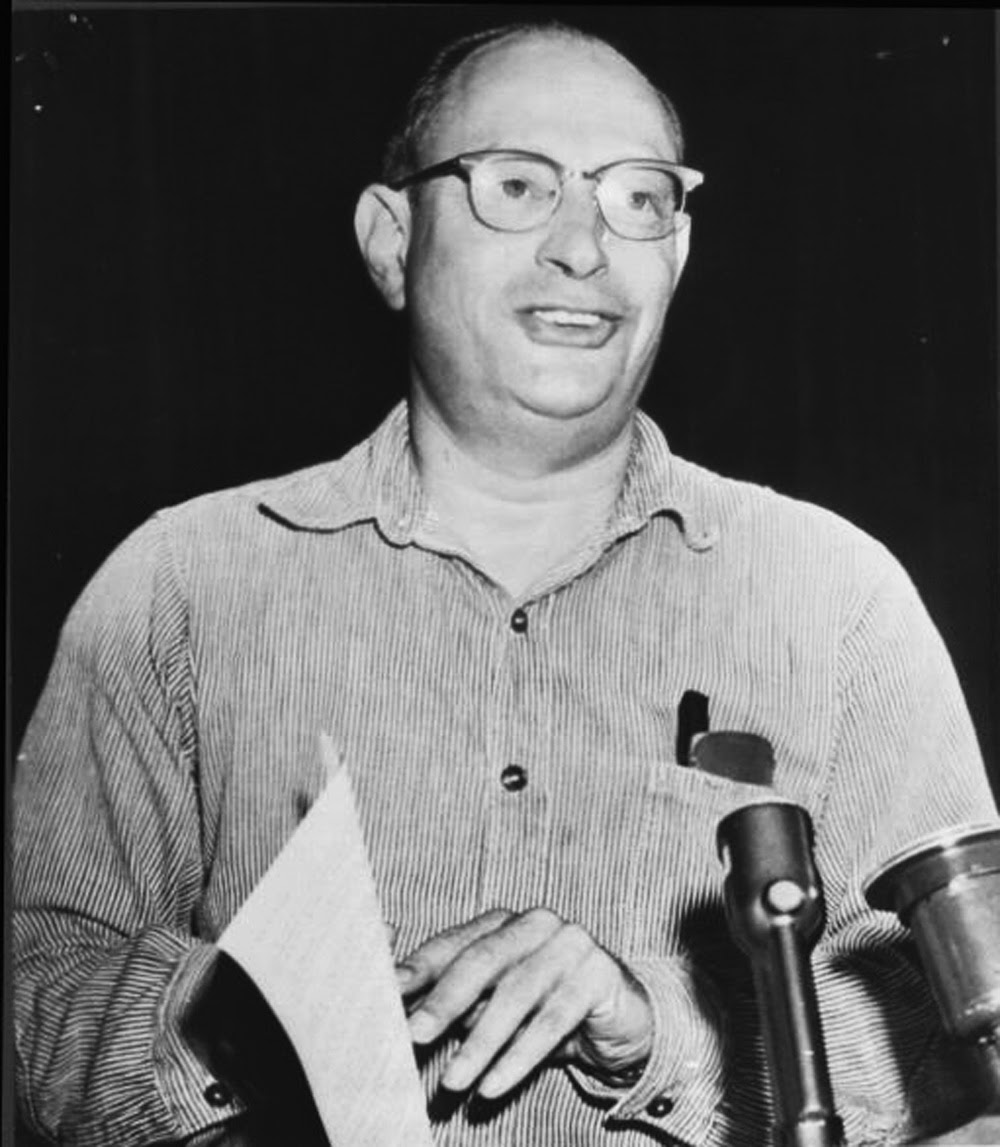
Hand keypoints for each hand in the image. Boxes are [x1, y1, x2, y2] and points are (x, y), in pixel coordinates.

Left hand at [396, 908, 652, 1098]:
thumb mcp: (492, 1004)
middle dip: (445, 1001)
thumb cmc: (541, 1010)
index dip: (418, 969)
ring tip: (454, 1081)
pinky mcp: (600, 973)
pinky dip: (520, 1056)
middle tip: (415, 1036)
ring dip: (481, 1042)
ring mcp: (571, 943)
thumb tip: (394, 1004)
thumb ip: (451, 999)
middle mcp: (535, 923)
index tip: (386, 993)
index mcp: (502, 923)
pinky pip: (554, 1019)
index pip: (453, 944)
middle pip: (483, 960)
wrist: (620, 1021)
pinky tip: (495, 1084)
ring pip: (518, 993)